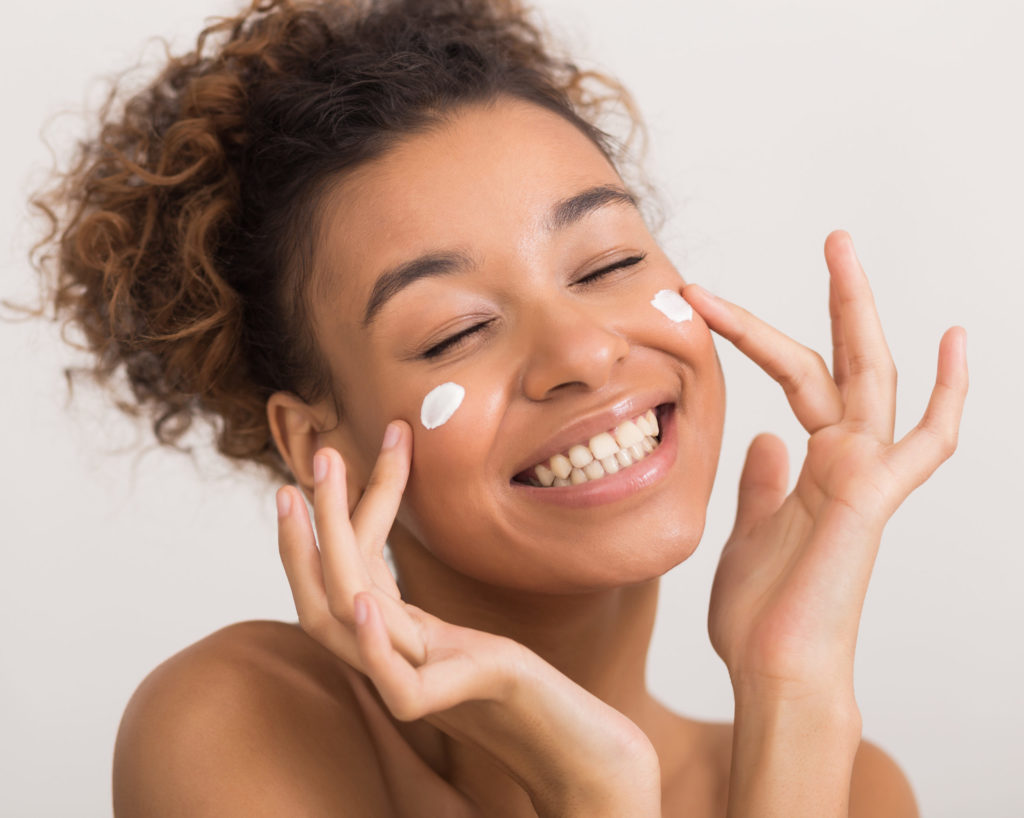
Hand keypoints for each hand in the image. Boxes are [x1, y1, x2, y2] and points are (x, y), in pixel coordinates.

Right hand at [275, 423, 659, 816]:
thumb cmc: (497, 675)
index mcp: (383, 630)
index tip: (351, 448)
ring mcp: (403, 676)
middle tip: (319, 456)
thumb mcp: (445, 624)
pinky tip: (363, 604)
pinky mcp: (435, 705)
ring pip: (343, 617)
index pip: (350, 563)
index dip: (347, 507)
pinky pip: (393, 679)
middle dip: (313, 520)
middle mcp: (381, 652)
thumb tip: (396, 544)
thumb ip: (409, 598)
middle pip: (324, 587)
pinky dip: (371, 643)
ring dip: (326, 552)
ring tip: (318, 492)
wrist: (548, 727)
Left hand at [685, 230, 967, 696]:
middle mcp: (845, 460)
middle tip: (836, 238)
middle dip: (840, 299)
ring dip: (858, 311)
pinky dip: (947, 393)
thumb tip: (765, 438)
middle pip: (847, 359)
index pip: (798, 378)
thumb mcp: (747, 528)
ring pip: (870, 375)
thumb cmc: (761, 611)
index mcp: (813, 463)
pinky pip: (926, 438)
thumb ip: (762, 482)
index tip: (716, 303)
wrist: (772, 666)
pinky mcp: (873, 495)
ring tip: (844, 251)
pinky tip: (954, 340)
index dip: (764, 334)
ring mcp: (865, 474)